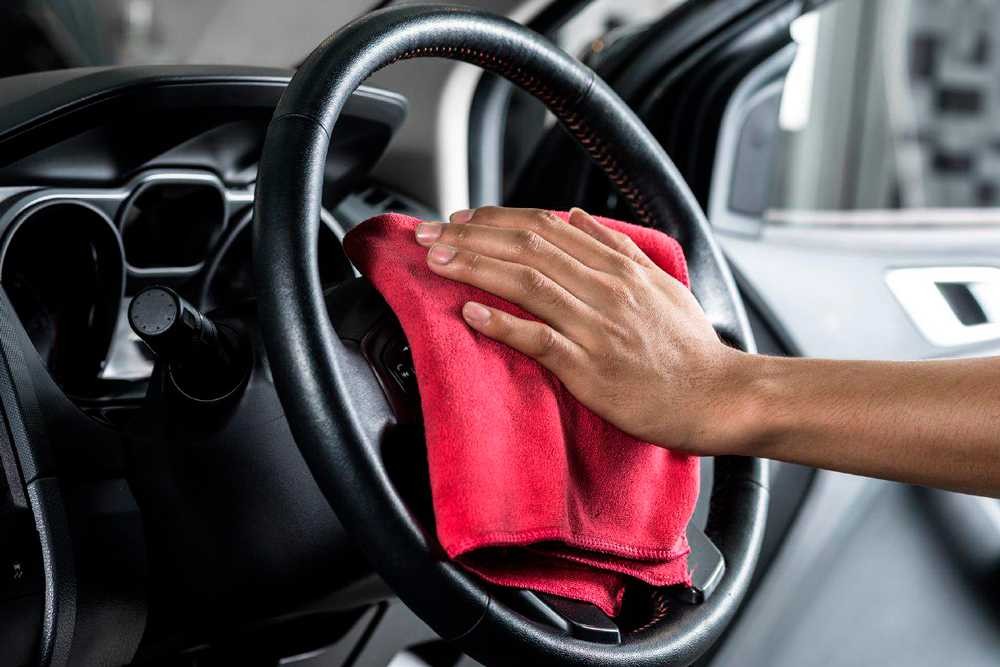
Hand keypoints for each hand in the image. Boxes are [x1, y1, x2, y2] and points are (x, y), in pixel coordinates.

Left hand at [413, 206, 752, 453]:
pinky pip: (540, 340)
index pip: (545, 227)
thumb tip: (578, 215)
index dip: (496, 219)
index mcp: (617, 266)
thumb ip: (617, 247)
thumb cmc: (688, 346)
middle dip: (471, 236)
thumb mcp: (659, 282)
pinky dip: (504, 324)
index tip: (462, 218)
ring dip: (476, 268)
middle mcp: (604, 288)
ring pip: (527, 283)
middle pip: (526, 247)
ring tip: (437, 261)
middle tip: (429, 234)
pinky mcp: (591, 367)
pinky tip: (471, 314)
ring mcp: (596, 326)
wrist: (718, 396)